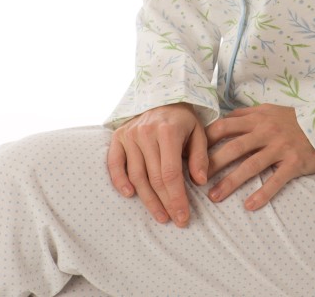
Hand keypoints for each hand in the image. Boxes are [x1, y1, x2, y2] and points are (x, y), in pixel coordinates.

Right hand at [107, 102, 207, 227]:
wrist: (162, 95)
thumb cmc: (182, 119)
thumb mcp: (199, 131)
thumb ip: (200, 156)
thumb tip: (200, 181)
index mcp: (168, 131)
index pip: (171, 173)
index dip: (176, 198)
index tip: (183, 217)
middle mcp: (146, 133)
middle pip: (154, 178)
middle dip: (165, 203)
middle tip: (174, 220)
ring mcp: (130, 135)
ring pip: (136, 175)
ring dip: (147, 199)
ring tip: (160, 215)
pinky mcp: (118, 137)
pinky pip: (114, 163)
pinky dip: (119, 180)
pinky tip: (130, 195)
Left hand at [205, 104, 314, 209]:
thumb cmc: (293, 120)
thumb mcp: (269, 110)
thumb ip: (246, 115)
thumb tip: (221, 120)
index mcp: (257, 117)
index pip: (224, 126)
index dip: (205, 139)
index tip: (190, 153)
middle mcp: (266, 130)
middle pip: (233, 147)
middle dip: (212, 164)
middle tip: (194, 180)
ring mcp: (280, 146)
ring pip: (251, 165)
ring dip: (231, 182)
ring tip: (214, 197)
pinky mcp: (294, 162)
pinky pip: (276, 180)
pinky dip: (262, 194)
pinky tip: (249, 206)